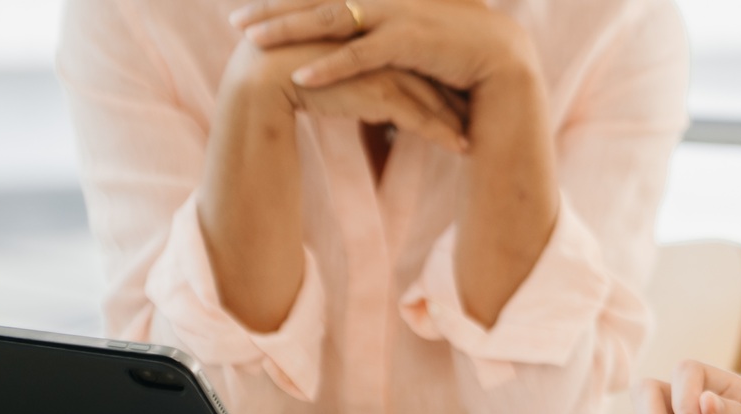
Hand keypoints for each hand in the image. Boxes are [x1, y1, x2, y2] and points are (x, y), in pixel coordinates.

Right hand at [220, 39, 467, 153]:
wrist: (258, 88)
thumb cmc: (287, 80)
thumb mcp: (331, 69)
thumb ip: (355, 67)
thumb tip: (378, 83)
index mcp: (366, 28)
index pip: (412, 52)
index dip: (436, 73)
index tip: (460, 91)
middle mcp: (377, 38)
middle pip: (426, 67)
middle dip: (453, 92)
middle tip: (480, 112)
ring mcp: (378, 61)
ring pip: (427, 91)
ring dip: (454, 116)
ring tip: (474, 136)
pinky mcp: (374, 86)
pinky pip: (416, 113)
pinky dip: (441, 132)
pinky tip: (461, 148)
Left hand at [231, 0, 532, 93]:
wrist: (504, 60)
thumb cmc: (460, 56)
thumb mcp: (413, 43)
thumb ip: (382, 40)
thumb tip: (354, 51)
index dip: (288, 2)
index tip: (252, 12)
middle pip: (318, 1)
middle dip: (274, 11)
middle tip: (236, 23)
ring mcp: (397, 14)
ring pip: (330, 20)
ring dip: (289, 30)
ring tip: (253, 43)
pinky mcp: (409, 41)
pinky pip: (359, 54)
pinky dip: (329, 66)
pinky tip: (299, 78)